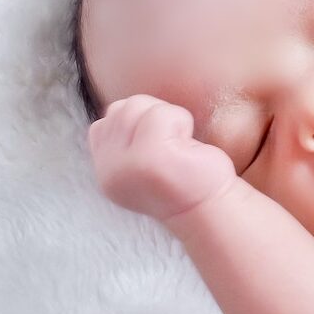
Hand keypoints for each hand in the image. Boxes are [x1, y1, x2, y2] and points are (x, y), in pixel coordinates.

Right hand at [87, 95, 238, 225]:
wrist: (209, 208)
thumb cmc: (182, 178)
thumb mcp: (141, 162)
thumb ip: (124, 140)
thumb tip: (118, 107)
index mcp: (107, 171)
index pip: (104, 122)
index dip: (137, 123)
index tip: (160, 147)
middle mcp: (110, 170)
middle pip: (121, 109)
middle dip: (152, 116)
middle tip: (173, 145)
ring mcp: (127, 164)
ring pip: (137, 105)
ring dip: (167, 118)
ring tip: (178, 145)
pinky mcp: (150, 157)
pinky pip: (162, 114)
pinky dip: (181, 121)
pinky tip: (187, 146)